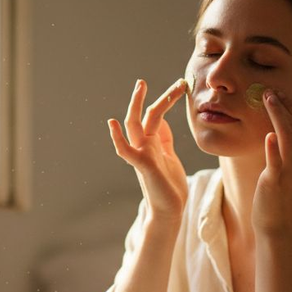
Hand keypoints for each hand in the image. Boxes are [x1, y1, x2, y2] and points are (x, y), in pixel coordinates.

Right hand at [108, 79, 188, 222]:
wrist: (169, 210)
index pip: (155, 117)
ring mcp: (142, 154)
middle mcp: (144, 146)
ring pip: (136, 125)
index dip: (165, 101)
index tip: (179, 87)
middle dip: (143, 98)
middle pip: (142, 116)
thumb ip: (164, 140)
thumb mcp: (169, 156)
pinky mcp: (142, 166)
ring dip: (137, 105)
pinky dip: (117, 137)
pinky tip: (112, 123)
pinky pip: (125, 150)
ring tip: (141, 86)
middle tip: (143, 80)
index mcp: (152, 143)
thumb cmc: (169, 186)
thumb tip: (162, 121)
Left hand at [252, 90, 291, 237]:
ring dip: (277, 114)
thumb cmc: (290, 199)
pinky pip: (276, 158)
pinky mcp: (277, 179)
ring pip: (287, 134)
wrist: (279, 226)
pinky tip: (268, 133)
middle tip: (270, 90)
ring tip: (267, 98)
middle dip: (284, 105)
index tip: (280, 94)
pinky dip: (273, 145)